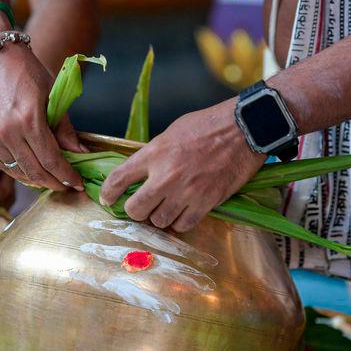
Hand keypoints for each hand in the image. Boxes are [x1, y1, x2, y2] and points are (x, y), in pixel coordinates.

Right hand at [0, 44, 84, 190]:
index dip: (66, 176)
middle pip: (34, 171)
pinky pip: (1, 163)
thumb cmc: (25, 70)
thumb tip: (80, 153)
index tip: (77, 183)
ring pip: (17, 171)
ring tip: (50, 179)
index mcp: (29, 119)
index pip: (51, 160)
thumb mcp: (52, 95)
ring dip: (36, 180)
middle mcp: (7, 131)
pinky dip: (17, 171)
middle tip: (66, 185)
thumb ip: (64, 128)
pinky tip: (30, 171)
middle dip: (54, 182)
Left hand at [100, 100, 266, 231]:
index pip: (119, 179)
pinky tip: (181, 213)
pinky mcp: (206, 202)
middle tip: (140, 207)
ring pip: (158, 221)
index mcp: (153, 153)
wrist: (243, 128)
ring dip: (159, 217)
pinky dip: (179, 222)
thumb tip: (141, 172)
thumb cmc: (207, 125)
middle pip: (135, 209)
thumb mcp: (171, 134)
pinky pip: (182, 225)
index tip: (107, 199)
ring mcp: (186, 192)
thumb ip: (153, 154)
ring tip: (165, 208)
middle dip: (134, 210)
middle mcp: (165, 175)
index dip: (108, 193)